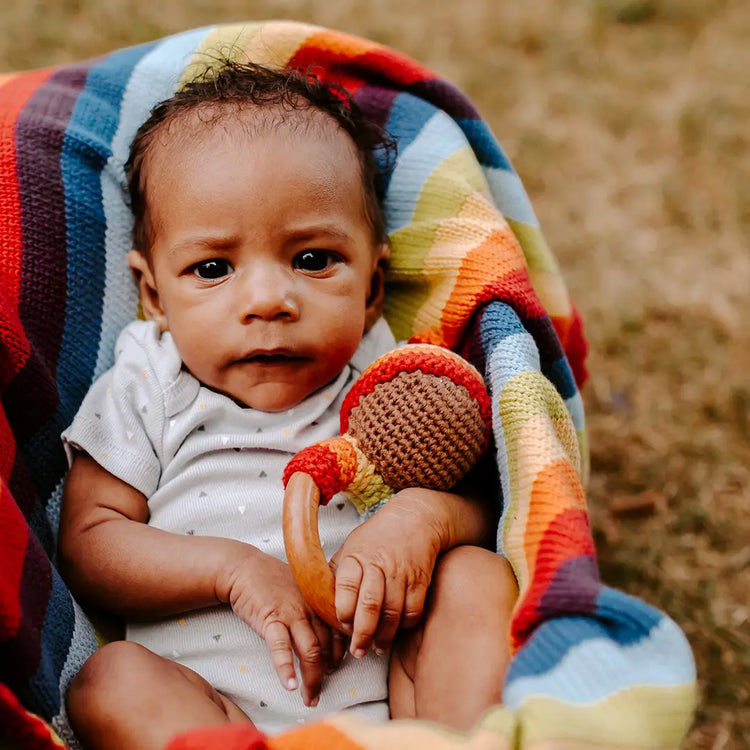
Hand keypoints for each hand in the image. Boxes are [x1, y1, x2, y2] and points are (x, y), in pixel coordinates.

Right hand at [218, 545, 341, 705]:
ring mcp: (292, 613)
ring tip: (309, 698)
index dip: (341, 653)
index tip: (336, 668)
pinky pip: (281, 647)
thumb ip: (318, 608)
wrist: (245, 568)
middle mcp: (312, 607)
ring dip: (311, 679)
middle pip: (328, 645)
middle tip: (321, 690)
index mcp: (321, 599)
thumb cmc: (275, 581)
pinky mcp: (270, 619)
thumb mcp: (303, 589)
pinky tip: (289, 685)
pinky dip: (286, 668)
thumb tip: (333, 633)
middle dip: (327, 672)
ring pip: (311, 651)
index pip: (341, 631)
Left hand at [330, 488, 444, 657]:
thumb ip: (337, 572)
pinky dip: (405, 625)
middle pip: (370, 604)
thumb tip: (320, 600)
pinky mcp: (419, 580)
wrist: (415, 519)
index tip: (342, 626)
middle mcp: (379, 564)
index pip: (345, 586)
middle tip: (358, 650)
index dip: (342, 611)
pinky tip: (397, 632)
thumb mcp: (351, 547)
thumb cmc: (378, 536)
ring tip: (377, 648)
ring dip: (384, 636)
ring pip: (393, 612)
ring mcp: (401, 573)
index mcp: (356, 556)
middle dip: (363, 634)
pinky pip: (413, 609)